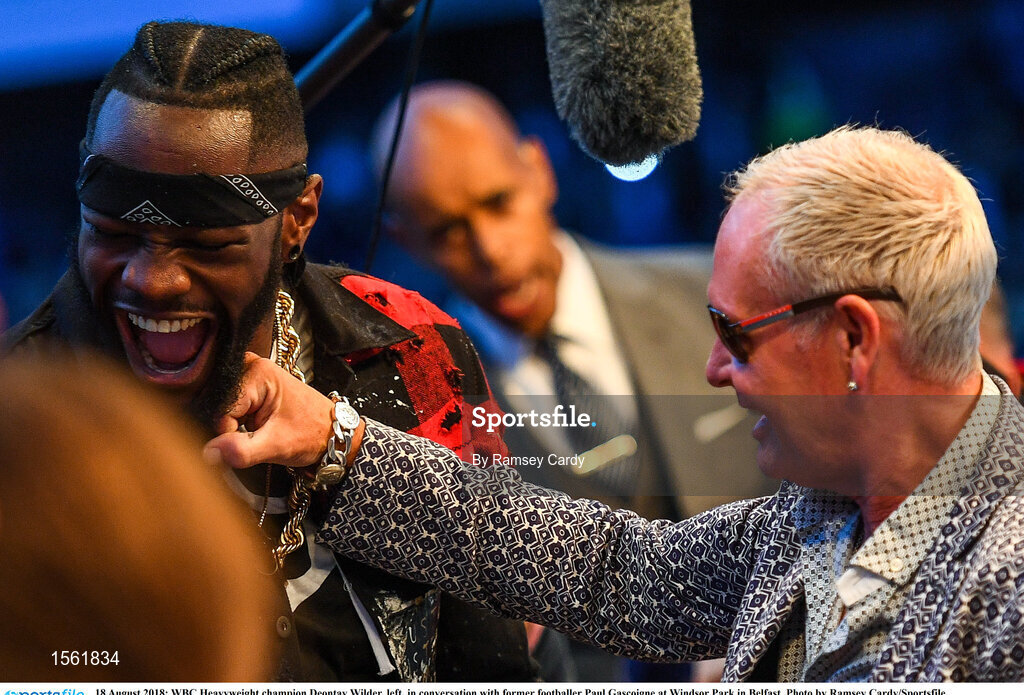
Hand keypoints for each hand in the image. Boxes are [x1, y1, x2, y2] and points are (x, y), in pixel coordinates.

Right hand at [204, 352, 332, 468]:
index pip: (220, 410)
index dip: (231, 433)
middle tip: (260, 431)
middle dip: (232, 427)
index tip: (254, 439)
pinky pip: (229, 409)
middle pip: (218, 406)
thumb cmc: (311, 434)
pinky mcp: (250, 387)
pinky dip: (239, 423)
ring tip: (262, 427)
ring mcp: (249, 375)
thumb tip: (209, 451)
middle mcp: (250, 366)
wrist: (331, 433)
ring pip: (221, 410)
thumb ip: (243, 450)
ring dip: (235, 426)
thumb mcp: (277, 445)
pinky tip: (257, 424)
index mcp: (257, 372)